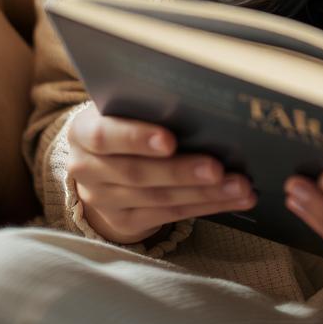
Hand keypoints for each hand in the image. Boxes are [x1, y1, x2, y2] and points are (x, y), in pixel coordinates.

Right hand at [67, 102, 256, 244]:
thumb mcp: (124, 106)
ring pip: (158, 199)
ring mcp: (103, 200)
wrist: (102, 160)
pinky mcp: (125, 221)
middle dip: (182, 172)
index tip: (170, 140)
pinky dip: (205, 206)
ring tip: (239, 186)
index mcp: (83, 132)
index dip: (137, 138)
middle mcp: (87, 169)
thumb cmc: (126, 118)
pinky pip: (168, 215)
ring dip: (204, 193)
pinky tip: (233, 198)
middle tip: (218, 168)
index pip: (105, 136)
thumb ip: (147, 104)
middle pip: (137, 173)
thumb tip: (199, 102)